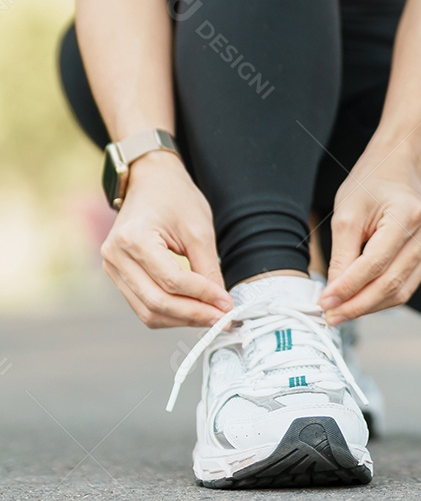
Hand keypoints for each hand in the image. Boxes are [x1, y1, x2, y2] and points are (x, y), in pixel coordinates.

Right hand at [100, 152, 233, 327]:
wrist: (151, 180)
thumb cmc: (174, 197)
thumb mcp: (199, 229)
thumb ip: (209, 269)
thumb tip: (221, 304)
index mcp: (133, 238)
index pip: (172, 281)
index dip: (203, 297)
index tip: (228, 305)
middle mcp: (115, 256)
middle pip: (156, 302)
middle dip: (193, 315)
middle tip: (223, 319)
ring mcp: (112, 268)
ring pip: (148, 311)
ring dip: (182, 319)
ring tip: (211, 317)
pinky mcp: (118, 276)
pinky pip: (143, 305)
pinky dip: (169, 313)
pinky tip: (193, 310)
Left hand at [319, 149, 420, 322]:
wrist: (397, 166)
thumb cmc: (370, 183)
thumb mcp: (346, 214)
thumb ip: (342, 256)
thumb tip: (334, 294)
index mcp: (408, 214)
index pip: (375, 264)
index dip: (348, 288)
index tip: (325, 303)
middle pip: (391, 283)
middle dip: (358, 304)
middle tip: (331, 316)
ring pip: (402, 290)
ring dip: (370, 306)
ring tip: (343, 312)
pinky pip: (408, 284)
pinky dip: (383, 296)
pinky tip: (362, 299)